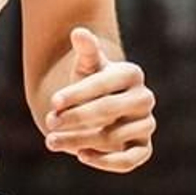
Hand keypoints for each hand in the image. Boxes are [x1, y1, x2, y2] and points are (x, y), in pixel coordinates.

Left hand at [44, 27, 155, 172]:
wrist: (102, 111)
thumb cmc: (92, 85)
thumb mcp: (88, 66)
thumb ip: (86, 50)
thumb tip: (78, 32)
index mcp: (132, 73)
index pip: (103, 84)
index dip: (77, 93)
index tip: (53, 102)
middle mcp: (144, 98)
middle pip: (108, 110)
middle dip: (75, 117)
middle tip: (49, 122)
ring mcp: (146, 124)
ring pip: (112, 136)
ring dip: (79, 140)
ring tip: (52, 140)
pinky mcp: (144, 148)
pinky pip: (129, 160)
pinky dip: (105, 161)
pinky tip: (81, 155)